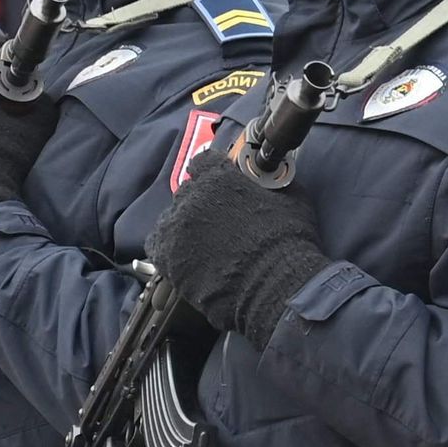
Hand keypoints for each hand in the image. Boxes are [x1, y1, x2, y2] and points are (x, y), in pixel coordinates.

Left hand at [148, 145, 330, 347]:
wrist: (275, 285)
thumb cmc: (287, 242)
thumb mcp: (289, 196)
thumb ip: (268, 180)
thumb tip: (266, 176)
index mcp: (218, 177)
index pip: (204, 162)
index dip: (214, 172)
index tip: (222, 184)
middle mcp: (191, 198)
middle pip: (187, 192)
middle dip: (202, 202)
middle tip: (222, 221)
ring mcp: (176, 229)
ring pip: (171, 219)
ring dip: (185, 226)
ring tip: (207, 244)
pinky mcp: (167, 258)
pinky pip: (158, 246)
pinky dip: (171, 249)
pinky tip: (190, 257)